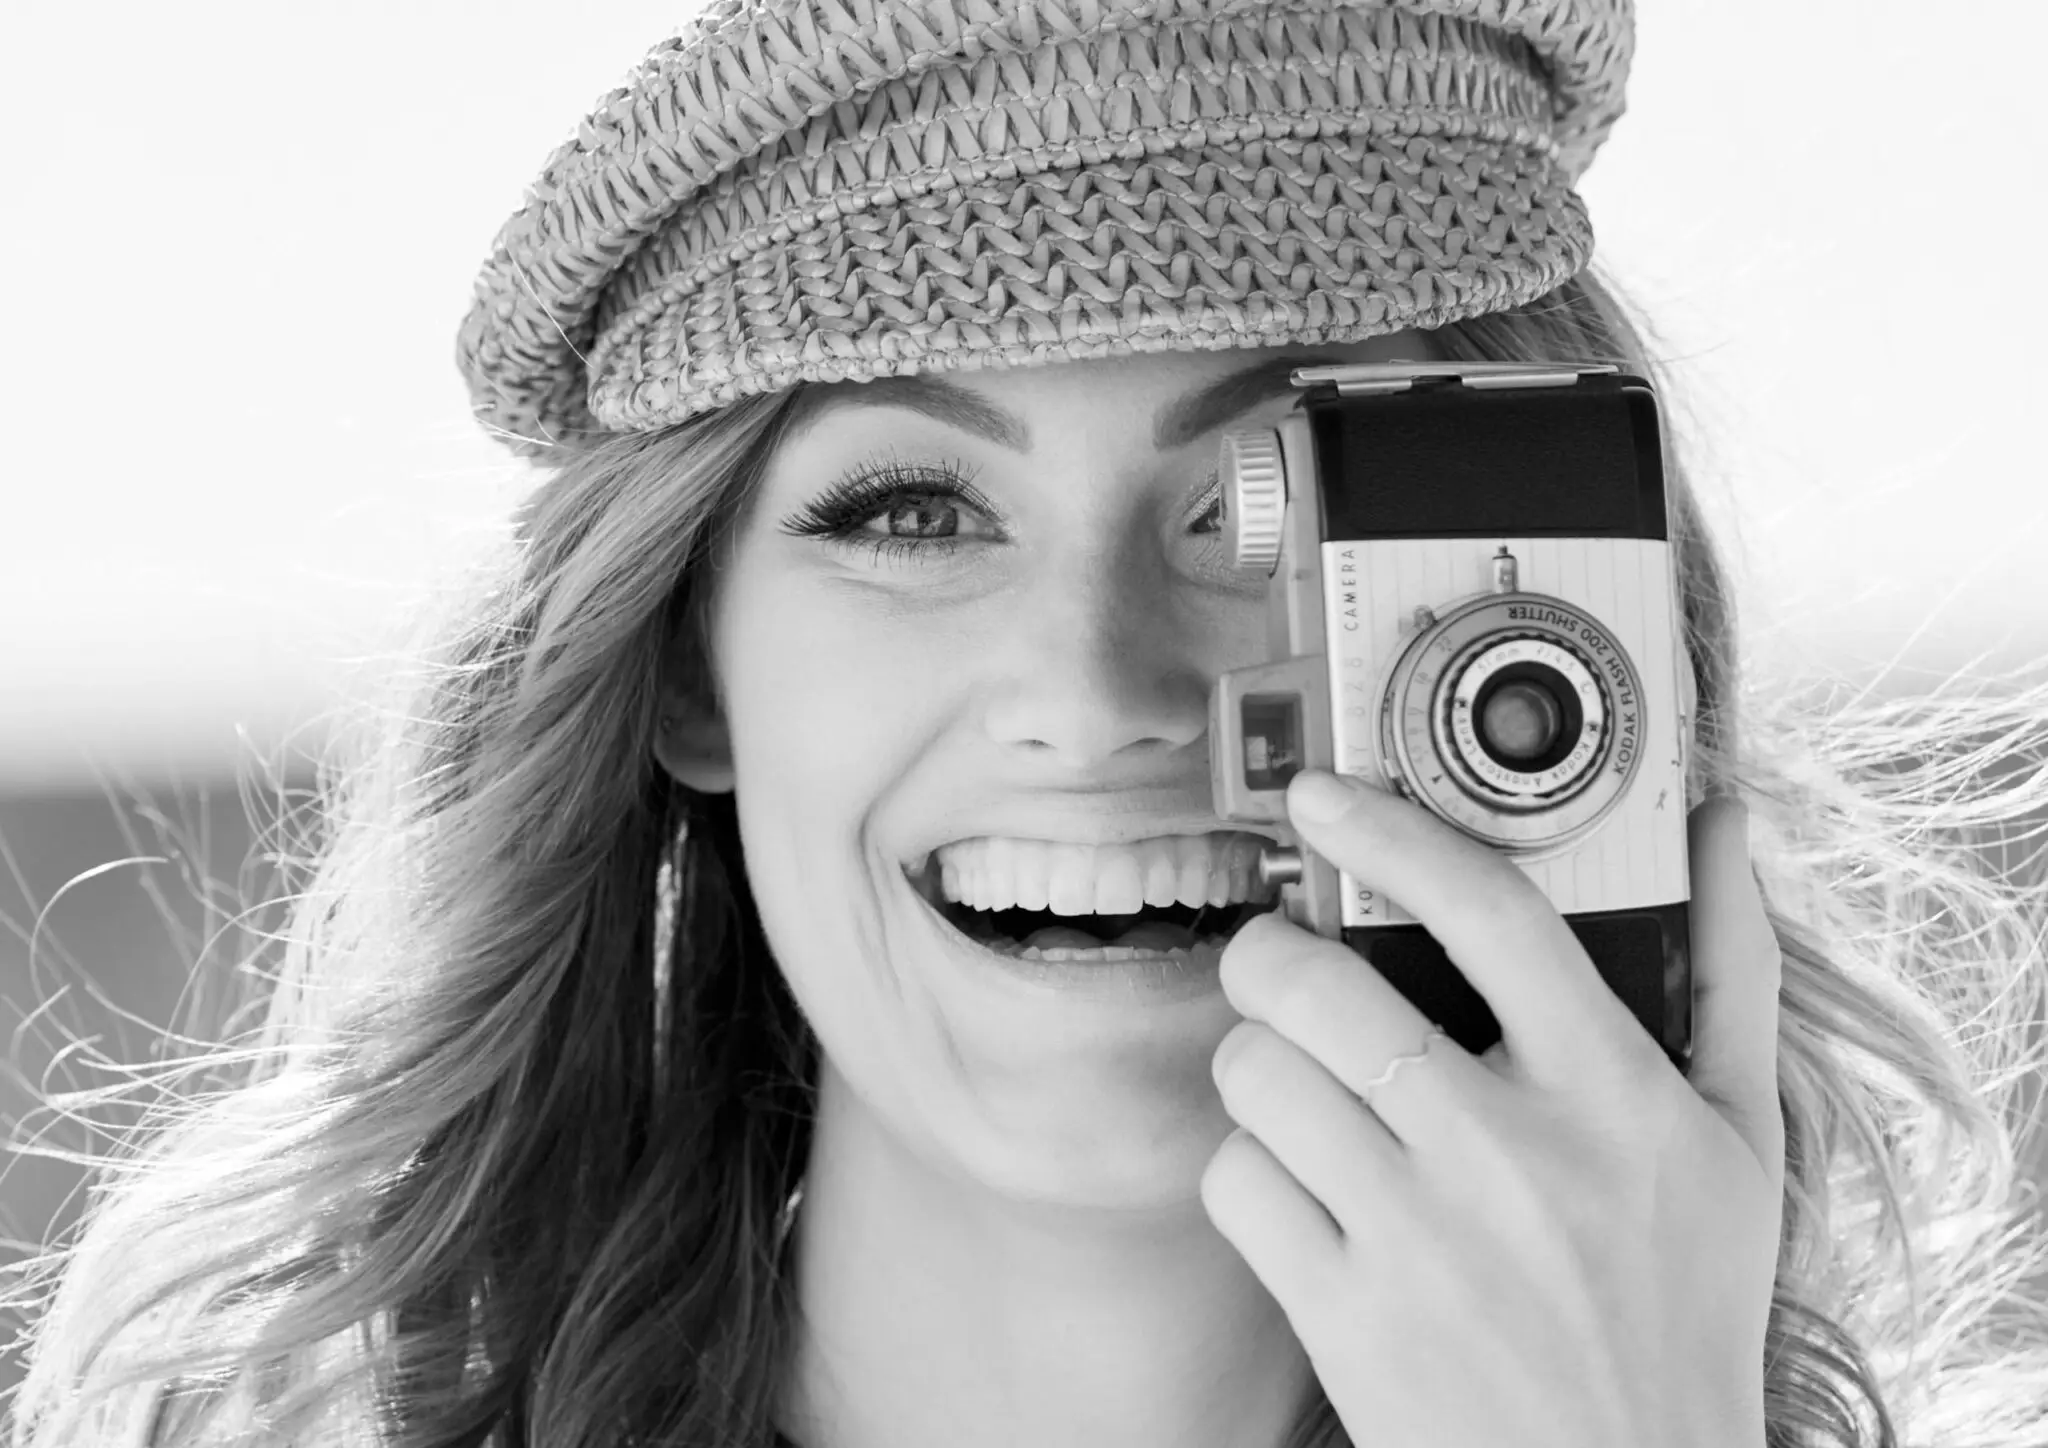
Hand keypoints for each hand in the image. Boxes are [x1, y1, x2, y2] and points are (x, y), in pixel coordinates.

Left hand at [1199, 771, 1782, 1447]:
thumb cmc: (1683, 1305)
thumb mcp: (1740, 1142)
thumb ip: (1733, 971)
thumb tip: (1721, 822)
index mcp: (1614, 1095)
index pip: (1490, 914)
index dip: (1391, 831)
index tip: (1324, 794)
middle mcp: (1510, 1155)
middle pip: (1316, 985)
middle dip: (1269, 952)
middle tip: (1279, 964)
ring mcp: (1417, 1238)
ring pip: (1254, 1074)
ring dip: (1256, 1064)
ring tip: (1298, 1086)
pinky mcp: (1344, 1313)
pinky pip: (1233, 1181)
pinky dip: (1246, 1170)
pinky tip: (1298, 1184)